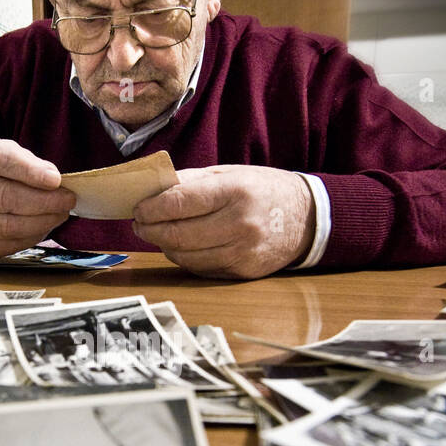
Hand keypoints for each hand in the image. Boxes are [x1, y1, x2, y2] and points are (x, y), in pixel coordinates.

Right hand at [0, 135, 75, 255]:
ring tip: (60, 214)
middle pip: (1, 196)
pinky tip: (43, 227)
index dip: (28, 171)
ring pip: (5, 226)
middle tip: (66, 200)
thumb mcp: (2, 151)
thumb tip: (53, 181)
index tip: (55, 179)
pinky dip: (29, 237)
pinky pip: (4, 245)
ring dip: (40, 222)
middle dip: (42, 200)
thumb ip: (25, 161)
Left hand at [132, 165, 315, 278]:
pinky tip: (181, 245)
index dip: (151, 208)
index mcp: (235, 191)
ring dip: (165, 246)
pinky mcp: (243, 272)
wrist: (307, 218)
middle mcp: (240, 224)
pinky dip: (185, 258)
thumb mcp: (230, 173)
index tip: (138, 208)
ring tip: (158, 233)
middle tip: (139, 224)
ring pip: (186, 256)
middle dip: (150, 230)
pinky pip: (201, 268)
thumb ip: (191, 181)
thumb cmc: (263, 190)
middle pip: (178, 234)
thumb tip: (151, 190)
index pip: (179, 202)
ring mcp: (242, 252)